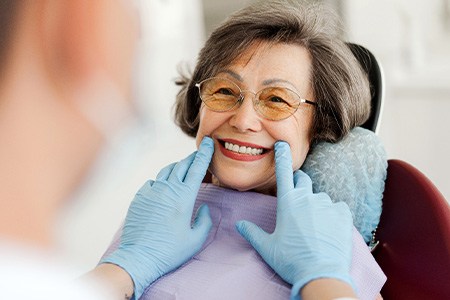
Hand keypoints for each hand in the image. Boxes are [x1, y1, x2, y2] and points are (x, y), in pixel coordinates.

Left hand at [100, 137, 213, 298]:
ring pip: (166, 171)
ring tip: (183, 169)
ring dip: (177, 167)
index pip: (197, 169)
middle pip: (182, 165)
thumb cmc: (169, 251)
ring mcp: (151, 192)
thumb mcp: (196, 240)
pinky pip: (153, 182)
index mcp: (184, 197)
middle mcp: (167, 189)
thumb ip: (205, 220)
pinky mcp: (139, 197)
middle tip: (199, 154)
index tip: (209, 143)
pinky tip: (164, 188)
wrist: (138, 258)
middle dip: (192, 157)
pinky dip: (161, 181)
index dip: (205, 154)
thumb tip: (205, 208)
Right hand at [236, 141, 353, 299]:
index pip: (283, 172)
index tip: (282, 144)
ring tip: (313, 225)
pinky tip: (329, 227)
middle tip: (296, 198)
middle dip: (298, 184)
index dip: (282, 156)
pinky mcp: (343, 214)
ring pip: (320, 197)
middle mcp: (308, 198)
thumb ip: (253, 233)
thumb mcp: (267, 247)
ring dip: (315, 205)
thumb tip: (240, 225)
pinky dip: (333, 213)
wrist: (321, 274)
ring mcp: (327, 205)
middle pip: (303, 180)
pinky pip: (337, 207)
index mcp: (288, 203)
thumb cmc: (292, 261)